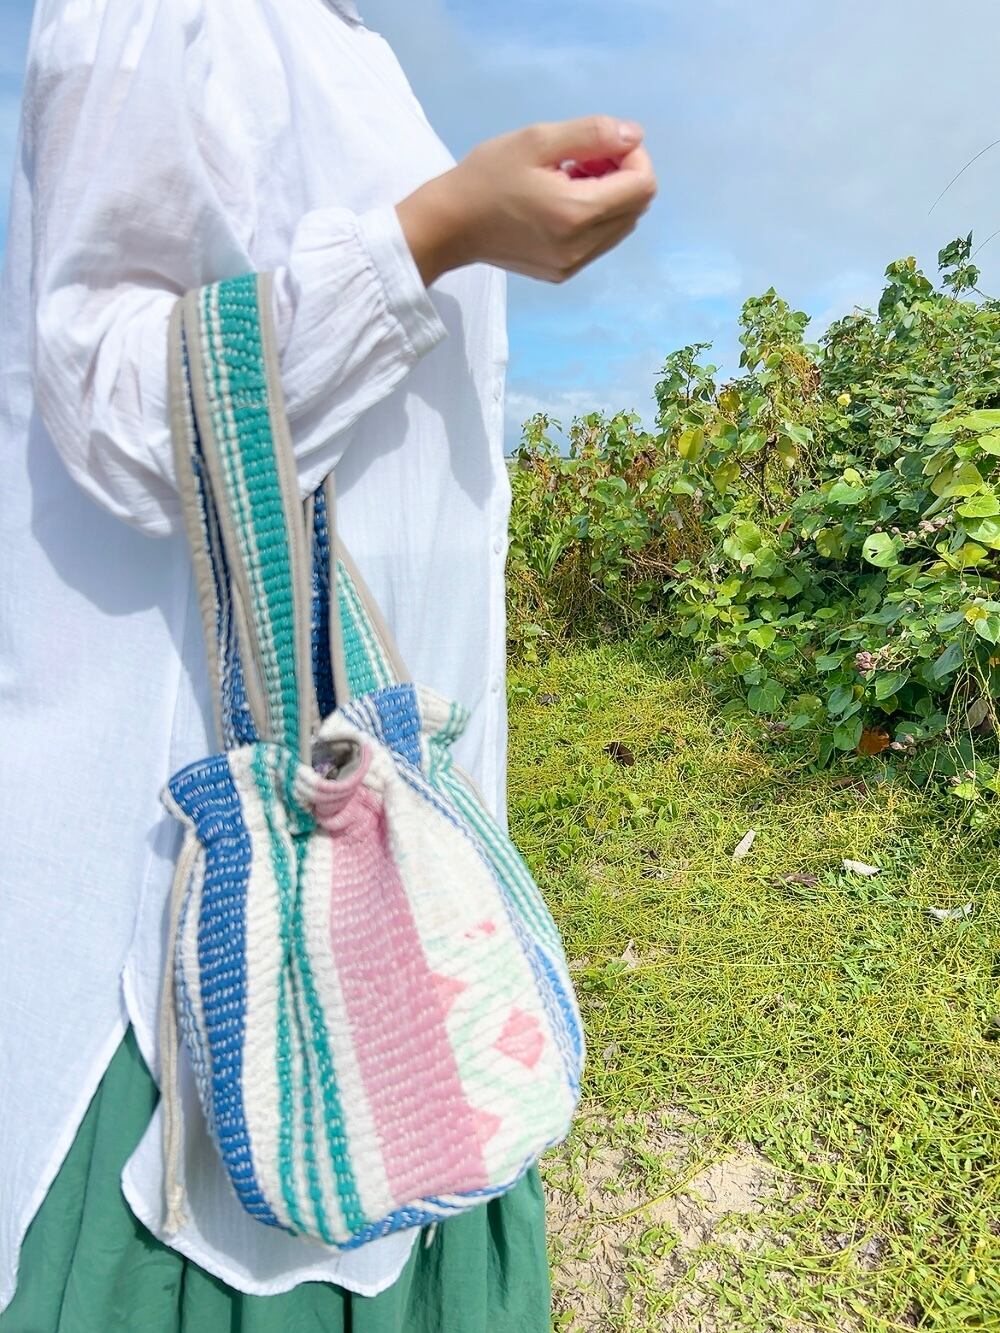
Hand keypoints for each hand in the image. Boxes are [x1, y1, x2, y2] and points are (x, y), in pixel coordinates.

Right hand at [396, 116, 656, 285]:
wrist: (449, 226)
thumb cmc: (487, 176)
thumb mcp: (537, 140)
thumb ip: (591, 134)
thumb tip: (635, 136)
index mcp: (578, 213)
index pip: (643, 185)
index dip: (633, 156)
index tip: (599, 145)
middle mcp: (582, 246)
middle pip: (636, 207)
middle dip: (621, 175)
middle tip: (580, 160)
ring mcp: (573, 265)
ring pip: (621, 225)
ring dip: (608, 197)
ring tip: (568, 180)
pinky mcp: (563, 273)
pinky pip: (600, 242)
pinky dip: (593, 217)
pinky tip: (560, 203)